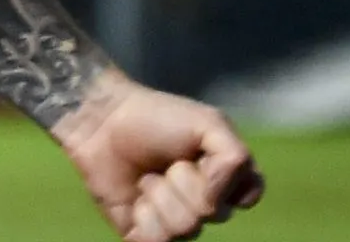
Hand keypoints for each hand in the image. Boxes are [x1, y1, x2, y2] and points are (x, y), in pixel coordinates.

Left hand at [52, 73, 264, 240]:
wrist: (103, 122)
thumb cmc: (156, 118)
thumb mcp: (209, 123)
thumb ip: (233, 158)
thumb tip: (215, 206)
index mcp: (226, 178)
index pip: (247, 197)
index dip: (222, 178)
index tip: (198, 154)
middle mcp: (205, 205)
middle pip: (212, 214)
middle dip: (183, 181)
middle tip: (166, 162)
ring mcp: (175, 222)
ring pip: (185, 229)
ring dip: (160, 195)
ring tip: (146, 176)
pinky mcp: (146, 234)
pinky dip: (143, 217)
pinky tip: (135, 198)